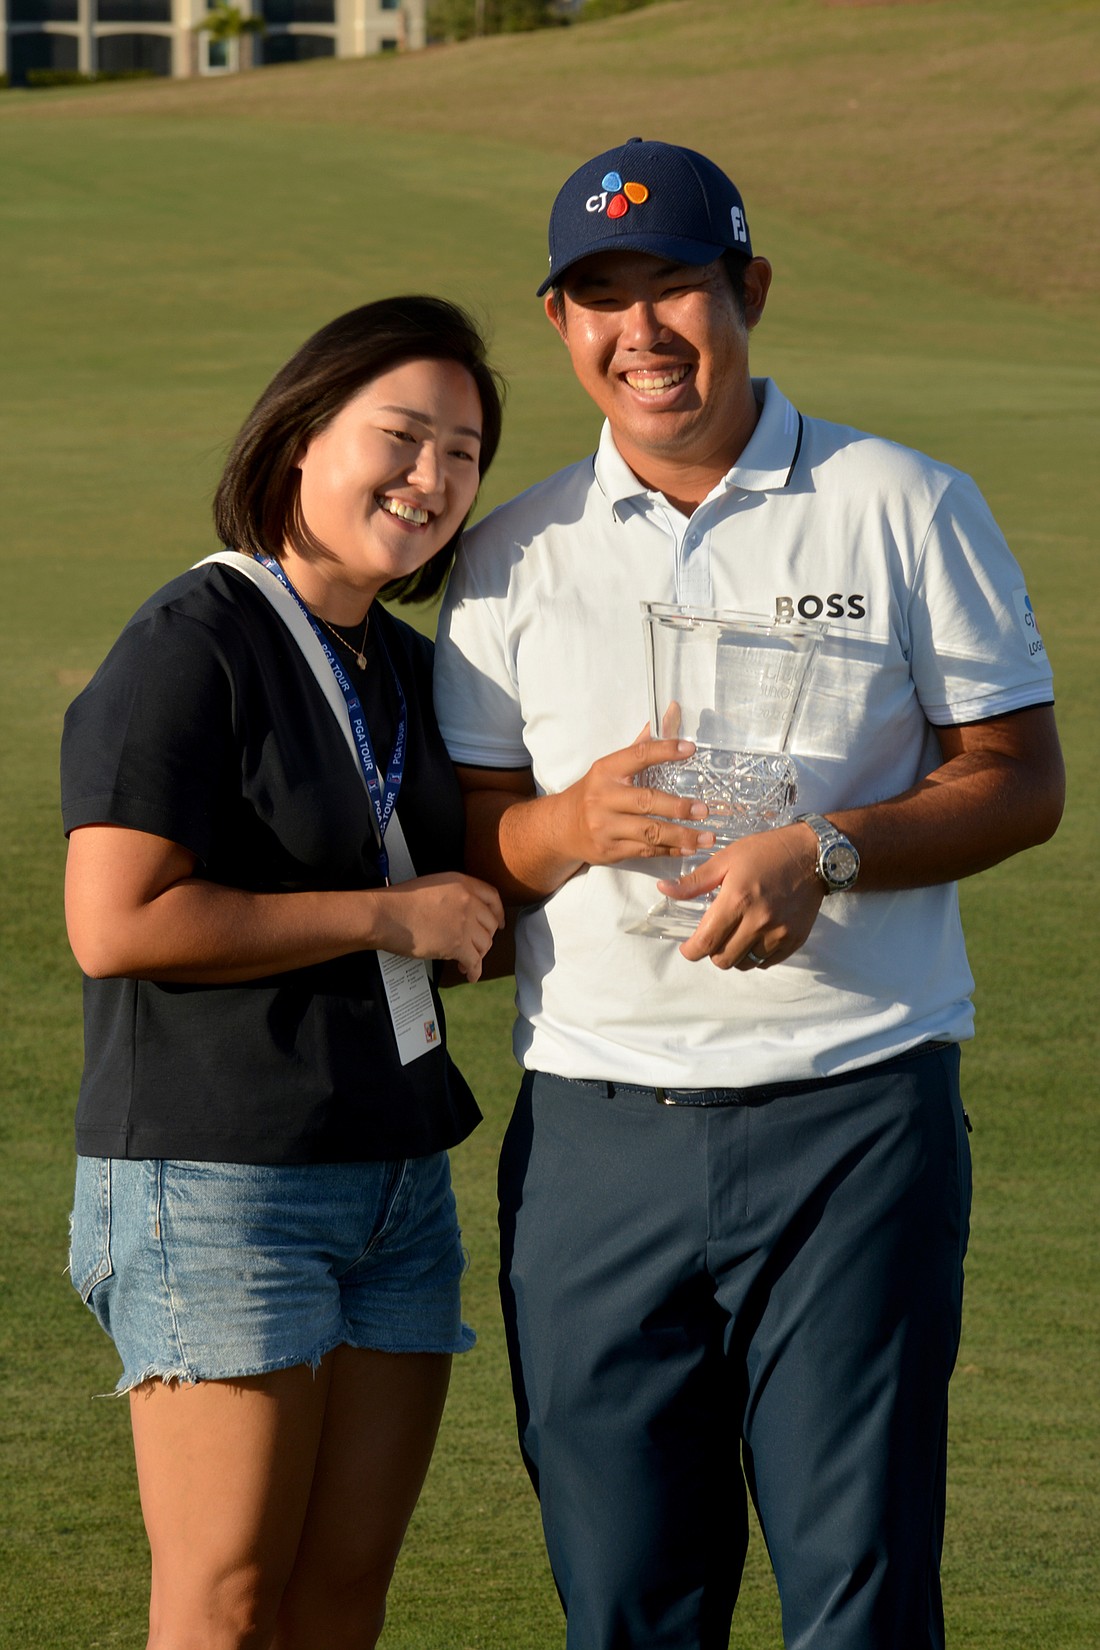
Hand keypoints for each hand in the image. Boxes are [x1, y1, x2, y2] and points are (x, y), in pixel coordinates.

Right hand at [372, 872, 504, 982]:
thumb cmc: (400, 900)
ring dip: (478, 955)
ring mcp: (464, 924)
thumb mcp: (433, 884)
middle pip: (490, 924)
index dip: (498, 913)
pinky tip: (469, 975)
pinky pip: (474, 962)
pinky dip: (473, 971)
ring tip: (466, 961)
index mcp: (462, 883)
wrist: (387, 914)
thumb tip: (461, 912)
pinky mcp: (457, 945)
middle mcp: (469, 902)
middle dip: (485, 938)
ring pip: (485, 944)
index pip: (493, 897)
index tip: (498, 923)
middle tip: (476, 946)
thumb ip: (454, 894)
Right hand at [559, 730, 716, 868]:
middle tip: (704, 809)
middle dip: (678, 807)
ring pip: (649, 832)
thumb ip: (642, 746)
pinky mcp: (609, 850)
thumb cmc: (594, 793)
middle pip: (647, 801)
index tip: (690, 749)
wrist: (562, 828)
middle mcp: (603, 798)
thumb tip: (672, 712)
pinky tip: (688, 849)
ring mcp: (605, 826)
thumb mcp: (610, 768)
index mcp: (605, 771)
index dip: (665, 751)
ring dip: (681, 836)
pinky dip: (670, 850)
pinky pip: (645, 851)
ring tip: (706, 838)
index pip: (638, 755)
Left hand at [657, 823, 823, 969]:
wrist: (813, 854)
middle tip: (713, 937)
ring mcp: (779, 933)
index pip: (706, 942)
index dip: (691, 951)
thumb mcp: (726, 859)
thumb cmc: (766, 852)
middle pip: (724, 959)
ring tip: (734, 936)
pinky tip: (754, 938)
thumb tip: (664, 890)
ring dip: (734, 955)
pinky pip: (767, 962)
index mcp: (738, 900)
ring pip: (745, 963)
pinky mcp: (795, 939)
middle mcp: (759, 921)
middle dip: (711, 952)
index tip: (688, 948)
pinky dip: (755, 956)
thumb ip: (695, 881)